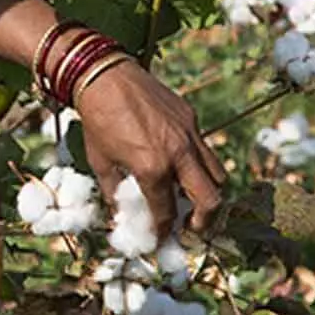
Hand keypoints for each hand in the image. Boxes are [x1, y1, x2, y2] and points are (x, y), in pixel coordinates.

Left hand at [75, 60, 227, 239]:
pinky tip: (179, 164)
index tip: (161, 239)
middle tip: (191, 226)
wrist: (103, 76)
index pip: (167, 212)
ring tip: (191, 198)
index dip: (164, 231)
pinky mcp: (191, 118)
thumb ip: (114, 192)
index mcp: (152, 168)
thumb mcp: (99, 162)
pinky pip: (204, 149)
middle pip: (211, 200)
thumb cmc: (97, 119)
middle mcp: (178, 154)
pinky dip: (198, 164)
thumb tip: (121, 215)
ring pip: (217, 174)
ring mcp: (189, 134)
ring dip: (208, 192)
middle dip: (204, 221)